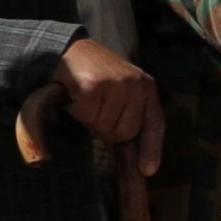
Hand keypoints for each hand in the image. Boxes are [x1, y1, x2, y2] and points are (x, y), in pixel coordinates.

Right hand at [55, 34, 159, 150]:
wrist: (65, 49)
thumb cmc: (91, 77)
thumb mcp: (118, 94)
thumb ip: (127, 118)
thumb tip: (135, 161)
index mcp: (146, 87)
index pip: (154, 124)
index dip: (152, 149)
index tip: (148, 171)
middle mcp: (136, 84)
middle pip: (125, 132)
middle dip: (105, 129)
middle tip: (94, 108)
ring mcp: (117, 84)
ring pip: (104, 127)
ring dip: (89, 119)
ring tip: (84, 98)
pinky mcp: (94, 85)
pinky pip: (86, 116)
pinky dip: (75, 110)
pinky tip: (74, 95)